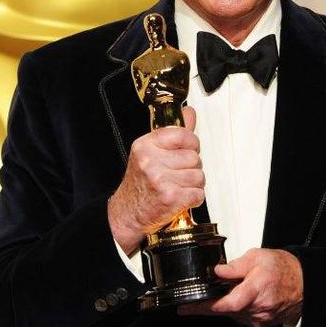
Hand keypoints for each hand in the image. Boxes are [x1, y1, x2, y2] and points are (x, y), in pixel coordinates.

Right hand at [108, 107, 203, 253]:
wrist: (127, 213)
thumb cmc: (139, 183)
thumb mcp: (150, 152)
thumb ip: (173, 133)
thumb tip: (189, 113)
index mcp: (145, 145)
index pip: (183, 134)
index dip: (191, 144)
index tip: (187, 150)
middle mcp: (150, 161)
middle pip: (194, 157)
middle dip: (191, 168)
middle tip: (177, 174)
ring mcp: (160, 180)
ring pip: (199, 176)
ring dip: (193, 184)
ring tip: (178, 187)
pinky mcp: (170, 198)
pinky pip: (198, 193)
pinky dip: (193, 198)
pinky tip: (180, 198)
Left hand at [178, 248, 302, 326]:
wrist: (303, 283)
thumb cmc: (282, 268)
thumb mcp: (257, 257)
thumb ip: (236, 265)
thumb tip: (217, 271)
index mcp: (255, 289)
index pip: (227, 303)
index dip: (205, 306)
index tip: (186, 307)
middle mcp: (257, 308)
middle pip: (224, 310)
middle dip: (210, 303)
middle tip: (195, 298)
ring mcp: (259, 319)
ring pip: (232, 315)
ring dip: (224, 305)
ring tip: (229, 290)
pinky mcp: (260, 324)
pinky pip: (241, 318)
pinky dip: (236, 309)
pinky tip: (239, 297)